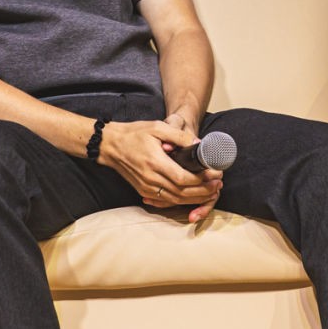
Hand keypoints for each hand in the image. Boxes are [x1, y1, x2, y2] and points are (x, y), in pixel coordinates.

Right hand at [97, 119, 222, 221]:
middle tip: (218, 185)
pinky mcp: (143, 191)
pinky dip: (181, 201)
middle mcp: (150, 179)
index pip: (183, 178)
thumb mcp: (157, 127)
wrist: (110, 145)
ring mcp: (146, 188)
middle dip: (203, 191)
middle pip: (182, 192)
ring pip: (175, 199)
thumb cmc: (133, 134)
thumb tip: (200, 144)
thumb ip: (180, 136)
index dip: (202, 180)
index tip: (215, 174)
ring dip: (195, 198)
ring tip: (211, 192)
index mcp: (155, 163)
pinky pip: (166, 201)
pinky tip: (193, 197)